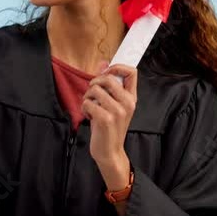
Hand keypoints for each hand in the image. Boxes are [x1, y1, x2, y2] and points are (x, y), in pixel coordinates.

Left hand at [82, 63, 136, 189]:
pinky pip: (87, 102)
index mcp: (131, 98)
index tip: (106, 72)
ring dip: (87, 97)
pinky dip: (84, 108)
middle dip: (94, 83)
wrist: (109, 152)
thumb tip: (103, 63)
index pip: (132, 72)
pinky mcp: (105, 119)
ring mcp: (117, 111)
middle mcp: (127, 103)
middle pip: (107, 77)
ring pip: (94, 89)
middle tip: (92, 94)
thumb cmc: (109, 127)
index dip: (116, 67)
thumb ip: (108, 85)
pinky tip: (90, 116)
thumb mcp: (113, 105)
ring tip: (91, 107)